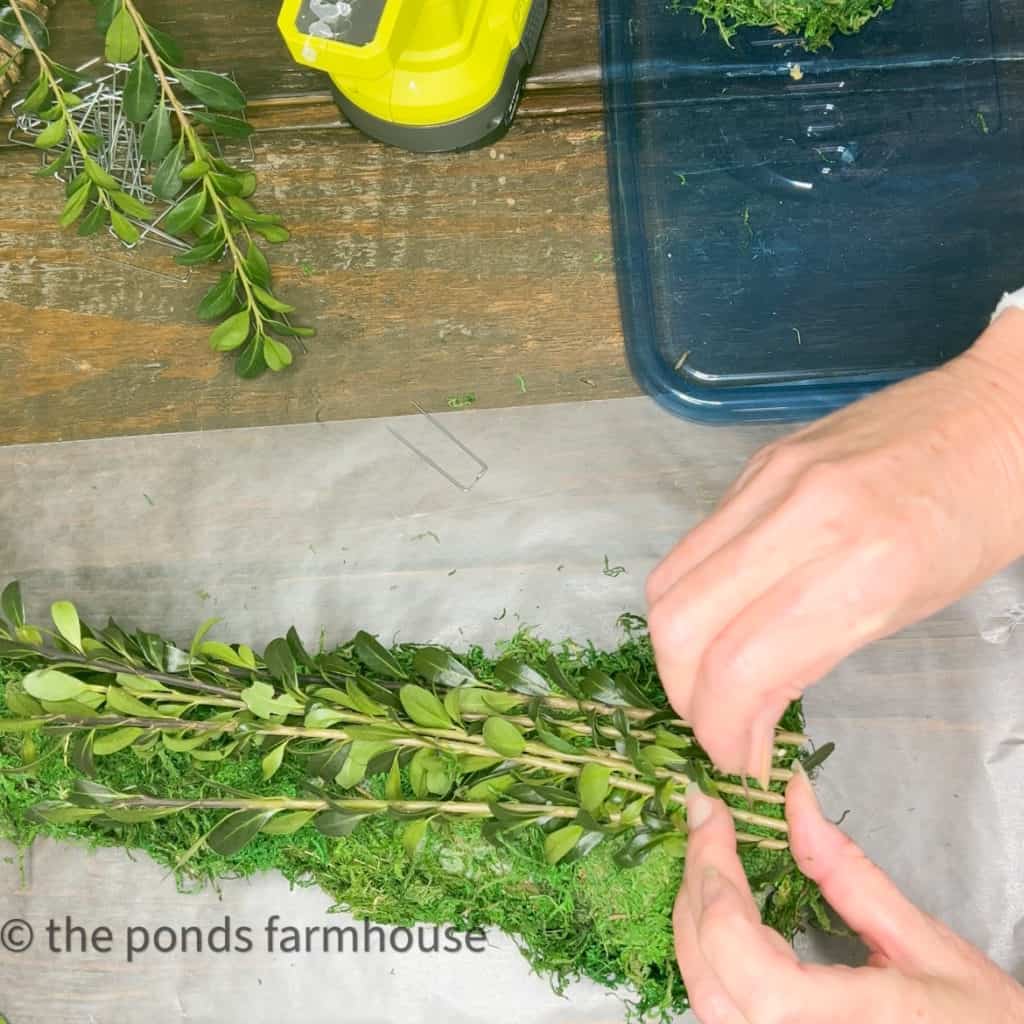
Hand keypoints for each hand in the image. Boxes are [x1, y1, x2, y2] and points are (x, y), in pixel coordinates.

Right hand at [647, 309, 1023, 783]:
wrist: (996, 412)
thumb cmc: (983, 519)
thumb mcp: (914, 604)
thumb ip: (816, 648)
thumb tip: (749, 704)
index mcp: (863, 568)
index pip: (742, 665)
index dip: (721, 730)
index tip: (736, 759)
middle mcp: (800, 518)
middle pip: (679, 623)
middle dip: (682, 694)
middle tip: (713, 723)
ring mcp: (768, 481)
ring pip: (669, 582)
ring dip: (675, 649)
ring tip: (709, 677)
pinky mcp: (754, 464)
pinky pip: (694, 544)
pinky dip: (694, 597)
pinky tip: (724, 615)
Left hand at [675, 768, 1023, 1022]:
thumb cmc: (979, 1022)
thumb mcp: (924, 941)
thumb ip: (847, 870)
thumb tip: (792, 796)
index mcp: (853, 1023)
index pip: (749, 962)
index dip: (716, 879)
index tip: (710, 813)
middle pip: (710, 977)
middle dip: (697, 886)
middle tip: (706, 824)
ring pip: (705, 1000)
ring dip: (696, 919)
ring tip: (712, 859)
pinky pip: (723, 1012)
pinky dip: (710, 955)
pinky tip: (724, 913)